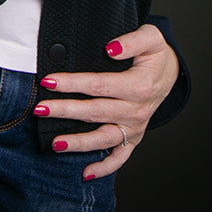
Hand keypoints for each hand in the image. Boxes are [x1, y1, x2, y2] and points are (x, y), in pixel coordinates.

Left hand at [34, 22, 178, 179]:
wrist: (171, 73)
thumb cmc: (156, 54)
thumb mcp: (151, 38)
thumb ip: (132, 41)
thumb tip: (111, 48)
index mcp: (137, 86)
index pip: (98, 85)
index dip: (72, 83)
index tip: (49, 81)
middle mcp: (135, 111)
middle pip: (95, 113)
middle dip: (65, 111)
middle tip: (40, 110)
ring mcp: (134, 127)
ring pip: (103, 138)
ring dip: (78, 143)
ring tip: (55, 144)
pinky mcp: (134, 137)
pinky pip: (120, 157)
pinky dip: (104, 167)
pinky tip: (86, 173)